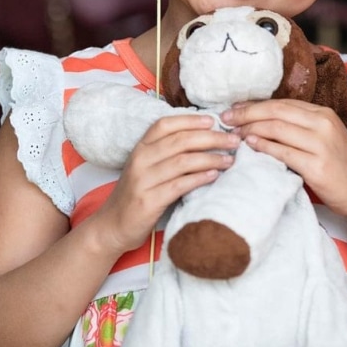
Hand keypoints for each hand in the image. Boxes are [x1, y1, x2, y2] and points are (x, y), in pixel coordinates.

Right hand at [92, 114, 237, 254]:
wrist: (113, 226)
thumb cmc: (137, 194)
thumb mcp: (147, 167)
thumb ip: (167, 153)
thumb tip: (204, 138)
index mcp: (140, 148)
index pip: (165, 125)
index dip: (190, 120)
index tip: (213, 121)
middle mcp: (140, 160)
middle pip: (180, 141)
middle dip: (211, 139)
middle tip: (234, 141)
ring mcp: (143, 180)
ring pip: (182, 162)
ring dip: (210, 159)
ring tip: (230, 160)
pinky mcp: (148, 201)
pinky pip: (179, 185)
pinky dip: (199, 179)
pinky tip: (214, 177)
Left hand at [220, 99, 346, 220]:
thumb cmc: (339, 166)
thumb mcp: (323, 137)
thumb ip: (298, 127)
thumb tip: (261, 121)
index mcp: (323, 114)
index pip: (282, 103)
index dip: (254, 105)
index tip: (234, 109)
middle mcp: (323, 124)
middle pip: (276, 112)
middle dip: (246, 113)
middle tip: (225, 119)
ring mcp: (321, 145)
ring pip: (277, 129)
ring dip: (250, 129)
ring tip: (234, 134)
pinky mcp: (317, 166)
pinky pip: (283, 152)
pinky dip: (264, 147)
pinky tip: (250, 146)